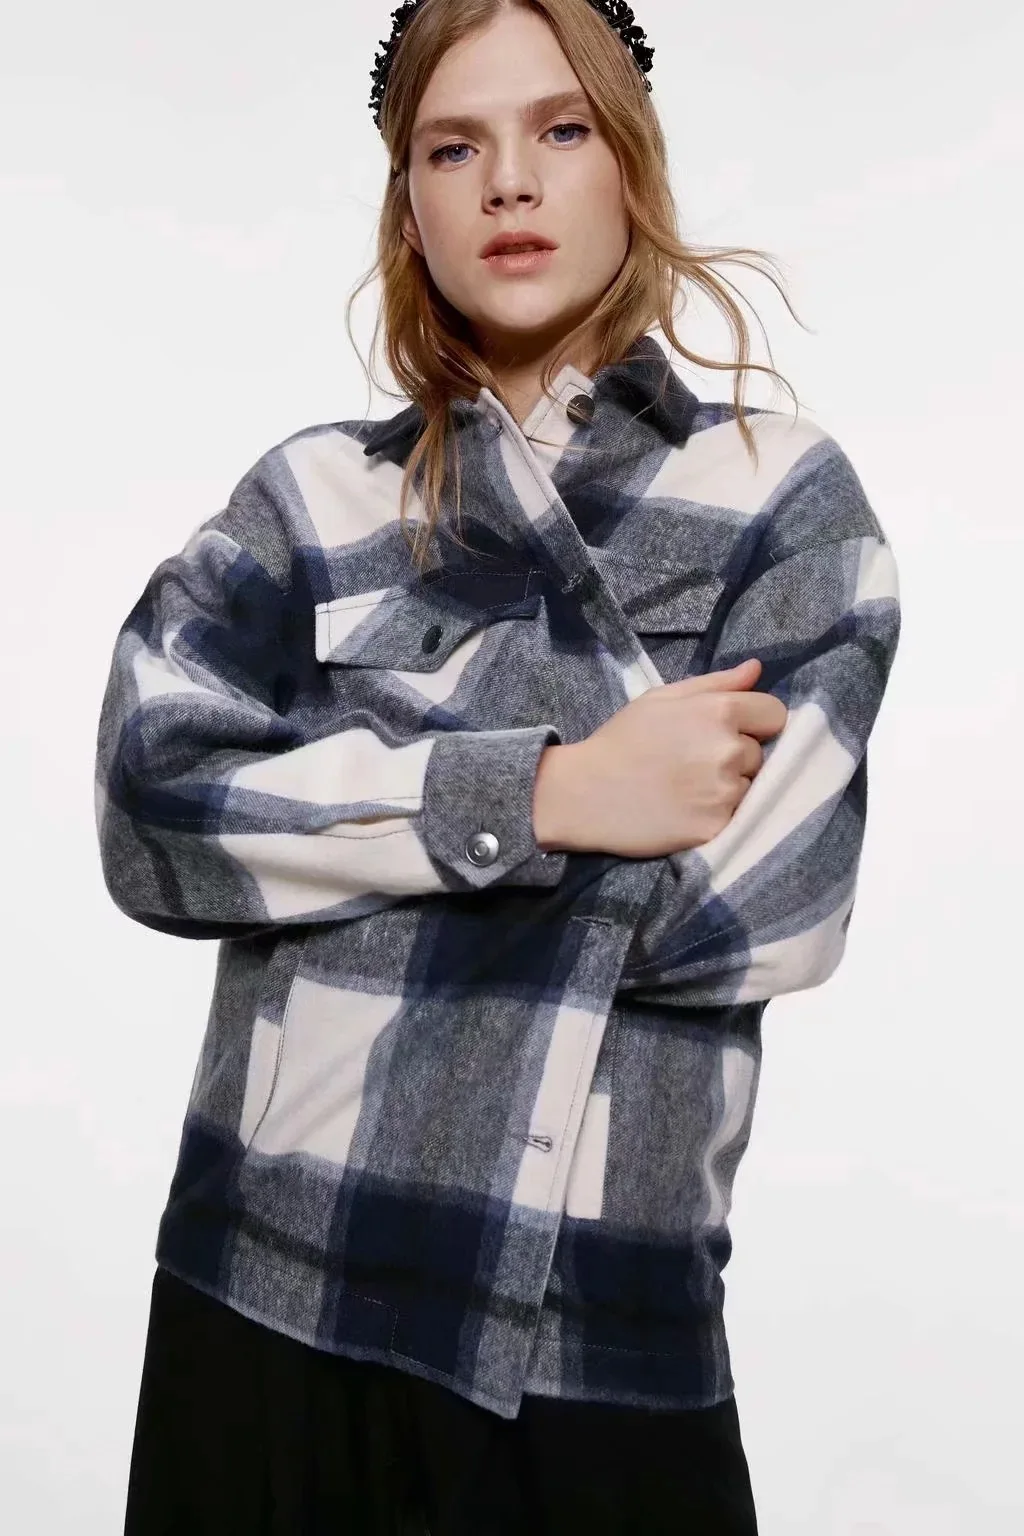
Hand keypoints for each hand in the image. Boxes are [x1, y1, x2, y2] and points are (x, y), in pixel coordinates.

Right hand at [533, 658, 787, 857]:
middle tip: (693, 763)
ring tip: (687, 788)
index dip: (754, 723)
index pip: (775, 714)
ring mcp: (724, 792)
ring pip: (749, 788)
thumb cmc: (622, 741)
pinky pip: (735, 818)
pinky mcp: (716, 827)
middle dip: (735, 757)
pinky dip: (716, 815)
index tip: (729, 732)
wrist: (585, 794)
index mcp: (719, 711)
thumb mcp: (662, 699)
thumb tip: (756, 669)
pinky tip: (686, 809)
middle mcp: (728, 750)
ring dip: (727, 788)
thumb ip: (715, 683)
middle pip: (760, 754)